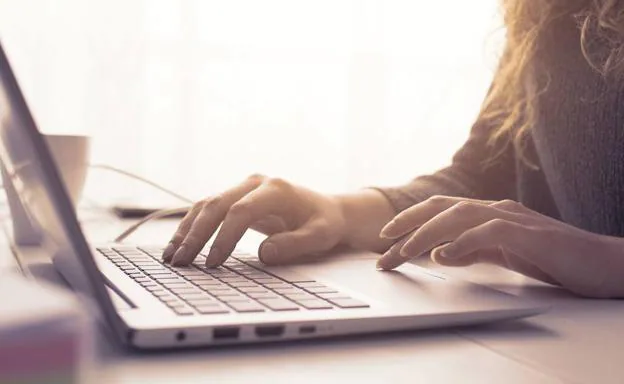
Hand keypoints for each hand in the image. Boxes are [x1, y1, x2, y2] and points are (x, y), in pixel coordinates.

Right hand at [161, 174, 346, 266]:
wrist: (326, 210)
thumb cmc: (324, 223)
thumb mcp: (321, 236)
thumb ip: (295, 244)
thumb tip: (263, 253)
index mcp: (276, 189)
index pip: (241, 211)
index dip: (224, 237)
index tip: (213, 263)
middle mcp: (255, 183)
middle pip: (217, 205)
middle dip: (196, 234)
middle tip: (181, 262)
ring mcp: (243, 188)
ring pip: (206, 205)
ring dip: (187, 230)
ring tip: (171, 257)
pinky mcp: (235, 198)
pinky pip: (207, 209)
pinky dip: (191, 226)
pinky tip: (178, 246)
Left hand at [377, 195, 623, 298]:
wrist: (603, 263)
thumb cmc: (554, 258)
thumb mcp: (504, 255)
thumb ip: (473, 251)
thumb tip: (440, 253)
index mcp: (489, 213)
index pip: (440, 210)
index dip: (411, 220)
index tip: (387, 239)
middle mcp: (496, 209)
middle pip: (441, 208)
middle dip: (408, 224)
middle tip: (382, 245)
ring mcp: (513, 218)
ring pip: (459, 217)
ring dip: (426, 234)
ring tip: (403, 251)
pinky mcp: (530, 234)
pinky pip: (490, 233)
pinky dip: (464, 242)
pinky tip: (446, 255)